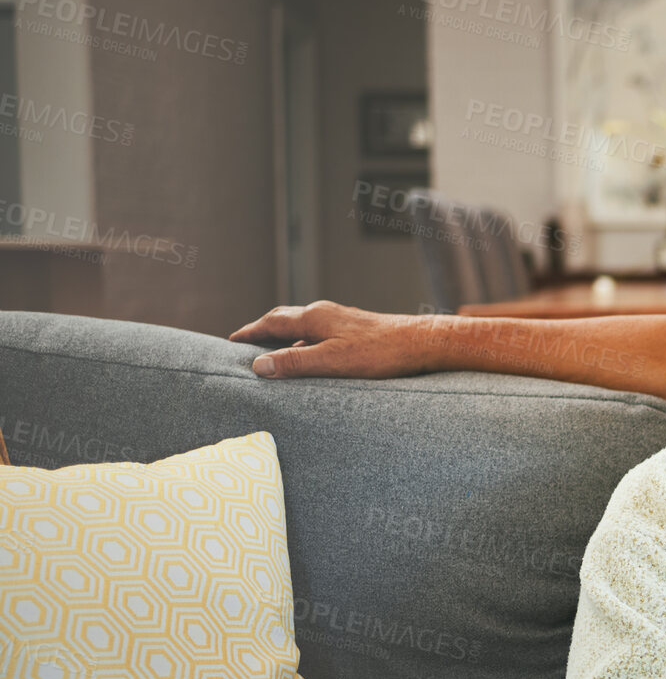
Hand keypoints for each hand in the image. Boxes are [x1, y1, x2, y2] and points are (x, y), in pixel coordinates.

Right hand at [229, 300, 435, 378]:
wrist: (421, 342)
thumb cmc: (380, 352)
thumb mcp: (332, 361)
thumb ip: (295, 363)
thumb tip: (258, 366)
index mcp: (314, 317)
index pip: (270, 323)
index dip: (249, 333)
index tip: (230, 342)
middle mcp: (325, 312)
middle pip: (284, 319)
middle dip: (263, 331)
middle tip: (245, 345)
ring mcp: (341, 319)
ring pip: (303, 326)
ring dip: (285, 338)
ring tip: (274, 354)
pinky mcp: (355, 329)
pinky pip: (320, 333)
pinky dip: (305, 343)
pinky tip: (312, 358)